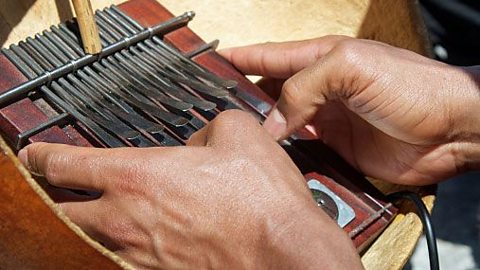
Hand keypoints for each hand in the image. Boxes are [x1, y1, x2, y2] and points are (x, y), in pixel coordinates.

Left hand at [18, 110, 360, 268]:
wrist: (283, 252)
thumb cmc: (260, 198)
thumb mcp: (237, 131)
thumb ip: (206, 127)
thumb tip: (198, 141)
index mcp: (138, 176)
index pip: (65, 164)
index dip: (43, 156)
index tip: (36, 154)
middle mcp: (127, 220)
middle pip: (64, 211)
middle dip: (61, 198)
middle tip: (69, 189)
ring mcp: (139, 255)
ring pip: (91, 241)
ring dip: (93, 226)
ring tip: (110, 214)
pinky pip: (125, 261)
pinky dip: (125, 248)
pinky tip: (146, 239)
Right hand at [220, 36, 479, 184]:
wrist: (451, 129)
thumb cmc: (413, 86)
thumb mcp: (352, 68)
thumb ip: (305, 85)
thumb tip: (273, 119)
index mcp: (320, 59)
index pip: (268, 56)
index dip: (239, 59)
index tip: (211, 65)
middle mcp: (320, 89)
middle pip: (270, 93)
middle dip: (244, 101)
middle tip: (218, 113)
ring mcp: (326, 119)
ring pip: (281, 125)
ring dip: (263, 132)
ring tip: (241, 139)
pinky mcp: (335, 148)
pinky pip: (299, 151)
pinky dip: (284, 156)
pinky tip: (272, 160)